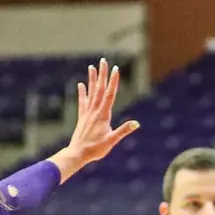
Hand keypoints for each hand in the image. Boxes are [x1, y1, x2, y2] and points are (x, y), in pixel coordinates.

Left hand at [50, 59, 138, 179]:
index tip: (116, 69)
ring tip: (92, 67)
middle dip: (102, 75)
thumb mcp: (112, 141)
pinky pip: (83, 102)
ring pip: (91, 92)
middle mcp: (94, 111)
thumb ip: (123, 131)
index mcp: (103, 115)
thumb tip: (136, 123)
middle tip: (103, 61)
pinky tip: (81, 84)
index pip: (110, 94)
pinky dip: (82, 92)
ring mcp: (87, 113)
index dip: (113, 81)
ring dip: (92, 79)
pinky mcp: (82, 117)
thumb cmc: (96, 149)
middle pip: (100, 89)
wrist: (78, 153)